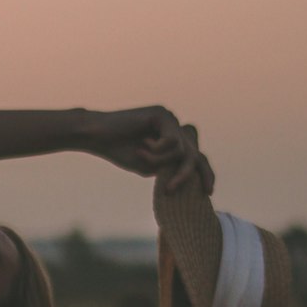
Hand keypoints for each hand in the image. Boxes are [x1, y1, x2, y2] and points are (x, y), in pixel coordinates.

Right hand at [90, 107, 214, 194]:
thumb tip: (190, 173)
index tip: (208, 192)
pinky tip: (141, 144)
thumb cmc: (120, 150)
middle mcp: (174, 127)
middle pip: (194, 154)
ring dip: (159, 160)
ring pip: (180, 151)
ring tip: (140, 155)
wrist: (98, 137)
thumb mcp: (150, 166)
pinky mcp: (163, 114)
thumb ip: (170, 168)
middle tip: (171, 189)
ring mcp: (170, 119)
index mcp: (172, 138)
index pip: (195, 156)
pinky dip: (156, 150)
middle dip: (186, 174)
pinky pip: (171, 142)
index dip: (205, 173)